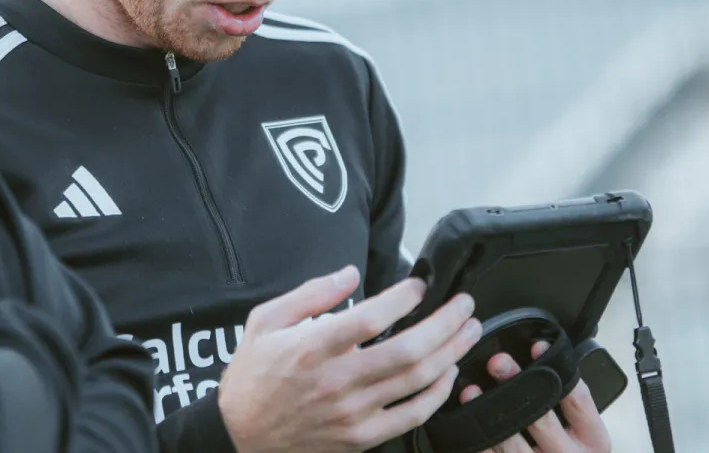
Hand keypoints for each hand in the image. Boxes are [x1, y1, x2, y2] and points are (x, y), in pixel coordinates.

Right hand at [217, 266, 481, 452]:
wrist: (240, 436)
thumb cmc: (253, 376)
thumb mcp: (266, 321)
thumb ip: (310, 294)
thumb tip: (350, 273)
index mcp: (311, 348)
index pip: (369, 319)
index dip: (402, 299)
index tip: (419, 284)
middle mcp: (337, 381)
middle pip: (407, 351)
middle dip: (445, 324)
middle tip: (464, 305)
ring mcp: (353, 413)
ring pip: (416, 381)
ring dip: (451, 353)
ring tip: (468, 331)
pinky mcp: (361, 437)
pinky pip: (412, 416)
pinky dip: (437, 394)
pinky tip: (448, 373)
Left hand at [458, 341, 611, 452]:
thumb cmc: (572, 450)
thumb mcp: (583, 428)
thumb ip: (569, 400)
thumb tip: (539, 352)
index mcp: (593, 439)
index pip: (578, 399)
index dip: (557, 369)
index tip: (537, 345)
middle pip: (542, 418)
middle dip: (517, 385)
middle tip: (497, 362)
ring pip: (513, 443)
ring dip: (489, 412)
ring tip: (471, 391)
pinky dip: (478, 439)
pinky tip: (466, 419)